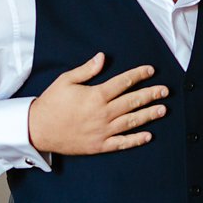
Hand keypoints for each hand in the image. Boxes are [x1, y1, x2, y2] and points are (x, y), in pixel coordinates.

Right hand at [28, 53, 167, 154]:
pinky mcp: (99, 145)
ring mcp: (102, 130)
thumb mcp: (66, 81)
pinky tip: (148, 136)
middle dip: (150, 94)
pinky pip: (121, 143)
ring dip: (149, 115)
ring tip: (163, 109)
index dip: (138, 75)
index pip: (123, 83)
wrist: (37, 130)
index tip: (151, 70)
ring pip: (131, 121)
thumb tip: (102, 56)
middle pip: (132, 101)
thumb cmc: (51, 103)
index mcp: (96, 95)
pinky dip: (135, 140)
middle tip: (165, 90)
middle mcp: (102, 113)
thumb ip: (87, 69)